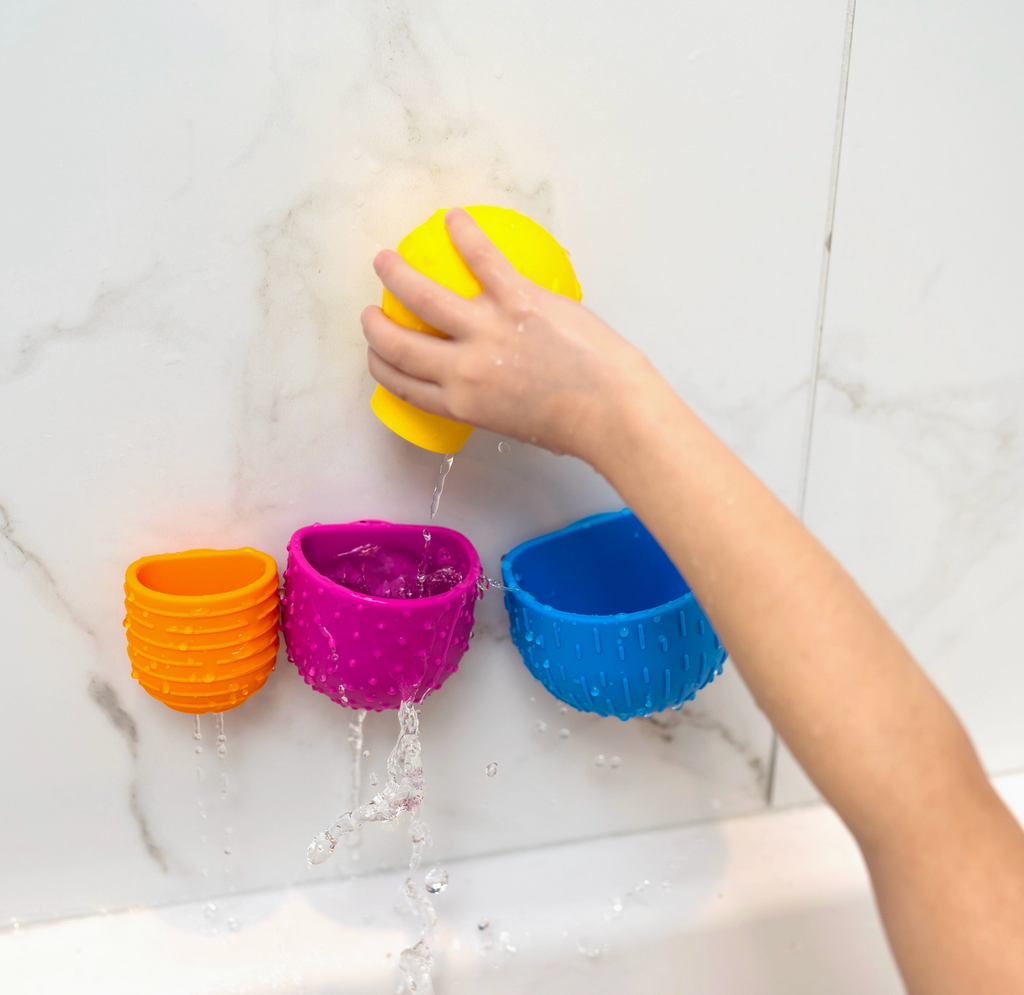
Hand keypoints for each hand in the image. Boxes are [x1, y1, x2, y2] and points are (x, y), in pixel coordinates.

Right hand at [361, 208, 660, 461]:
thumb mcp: (511, 425)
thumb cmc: (572, 425)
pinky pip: (483, 258)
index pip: (402, 384)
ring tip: (385, 260)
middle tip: (370, 311)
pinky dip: (464, 234)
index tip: (376, 353)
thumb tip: (490, 381)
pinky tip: (454, 219)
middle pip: (398, 344)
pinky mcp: (517, 298)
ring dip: (396, 274)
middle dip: (374, 326)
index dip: (380, 365)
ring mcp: (486, 329)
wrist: (609, 410)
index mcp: (460, 403)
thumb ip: (488, 401)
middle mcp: (462, 368)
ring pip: (422, 296)